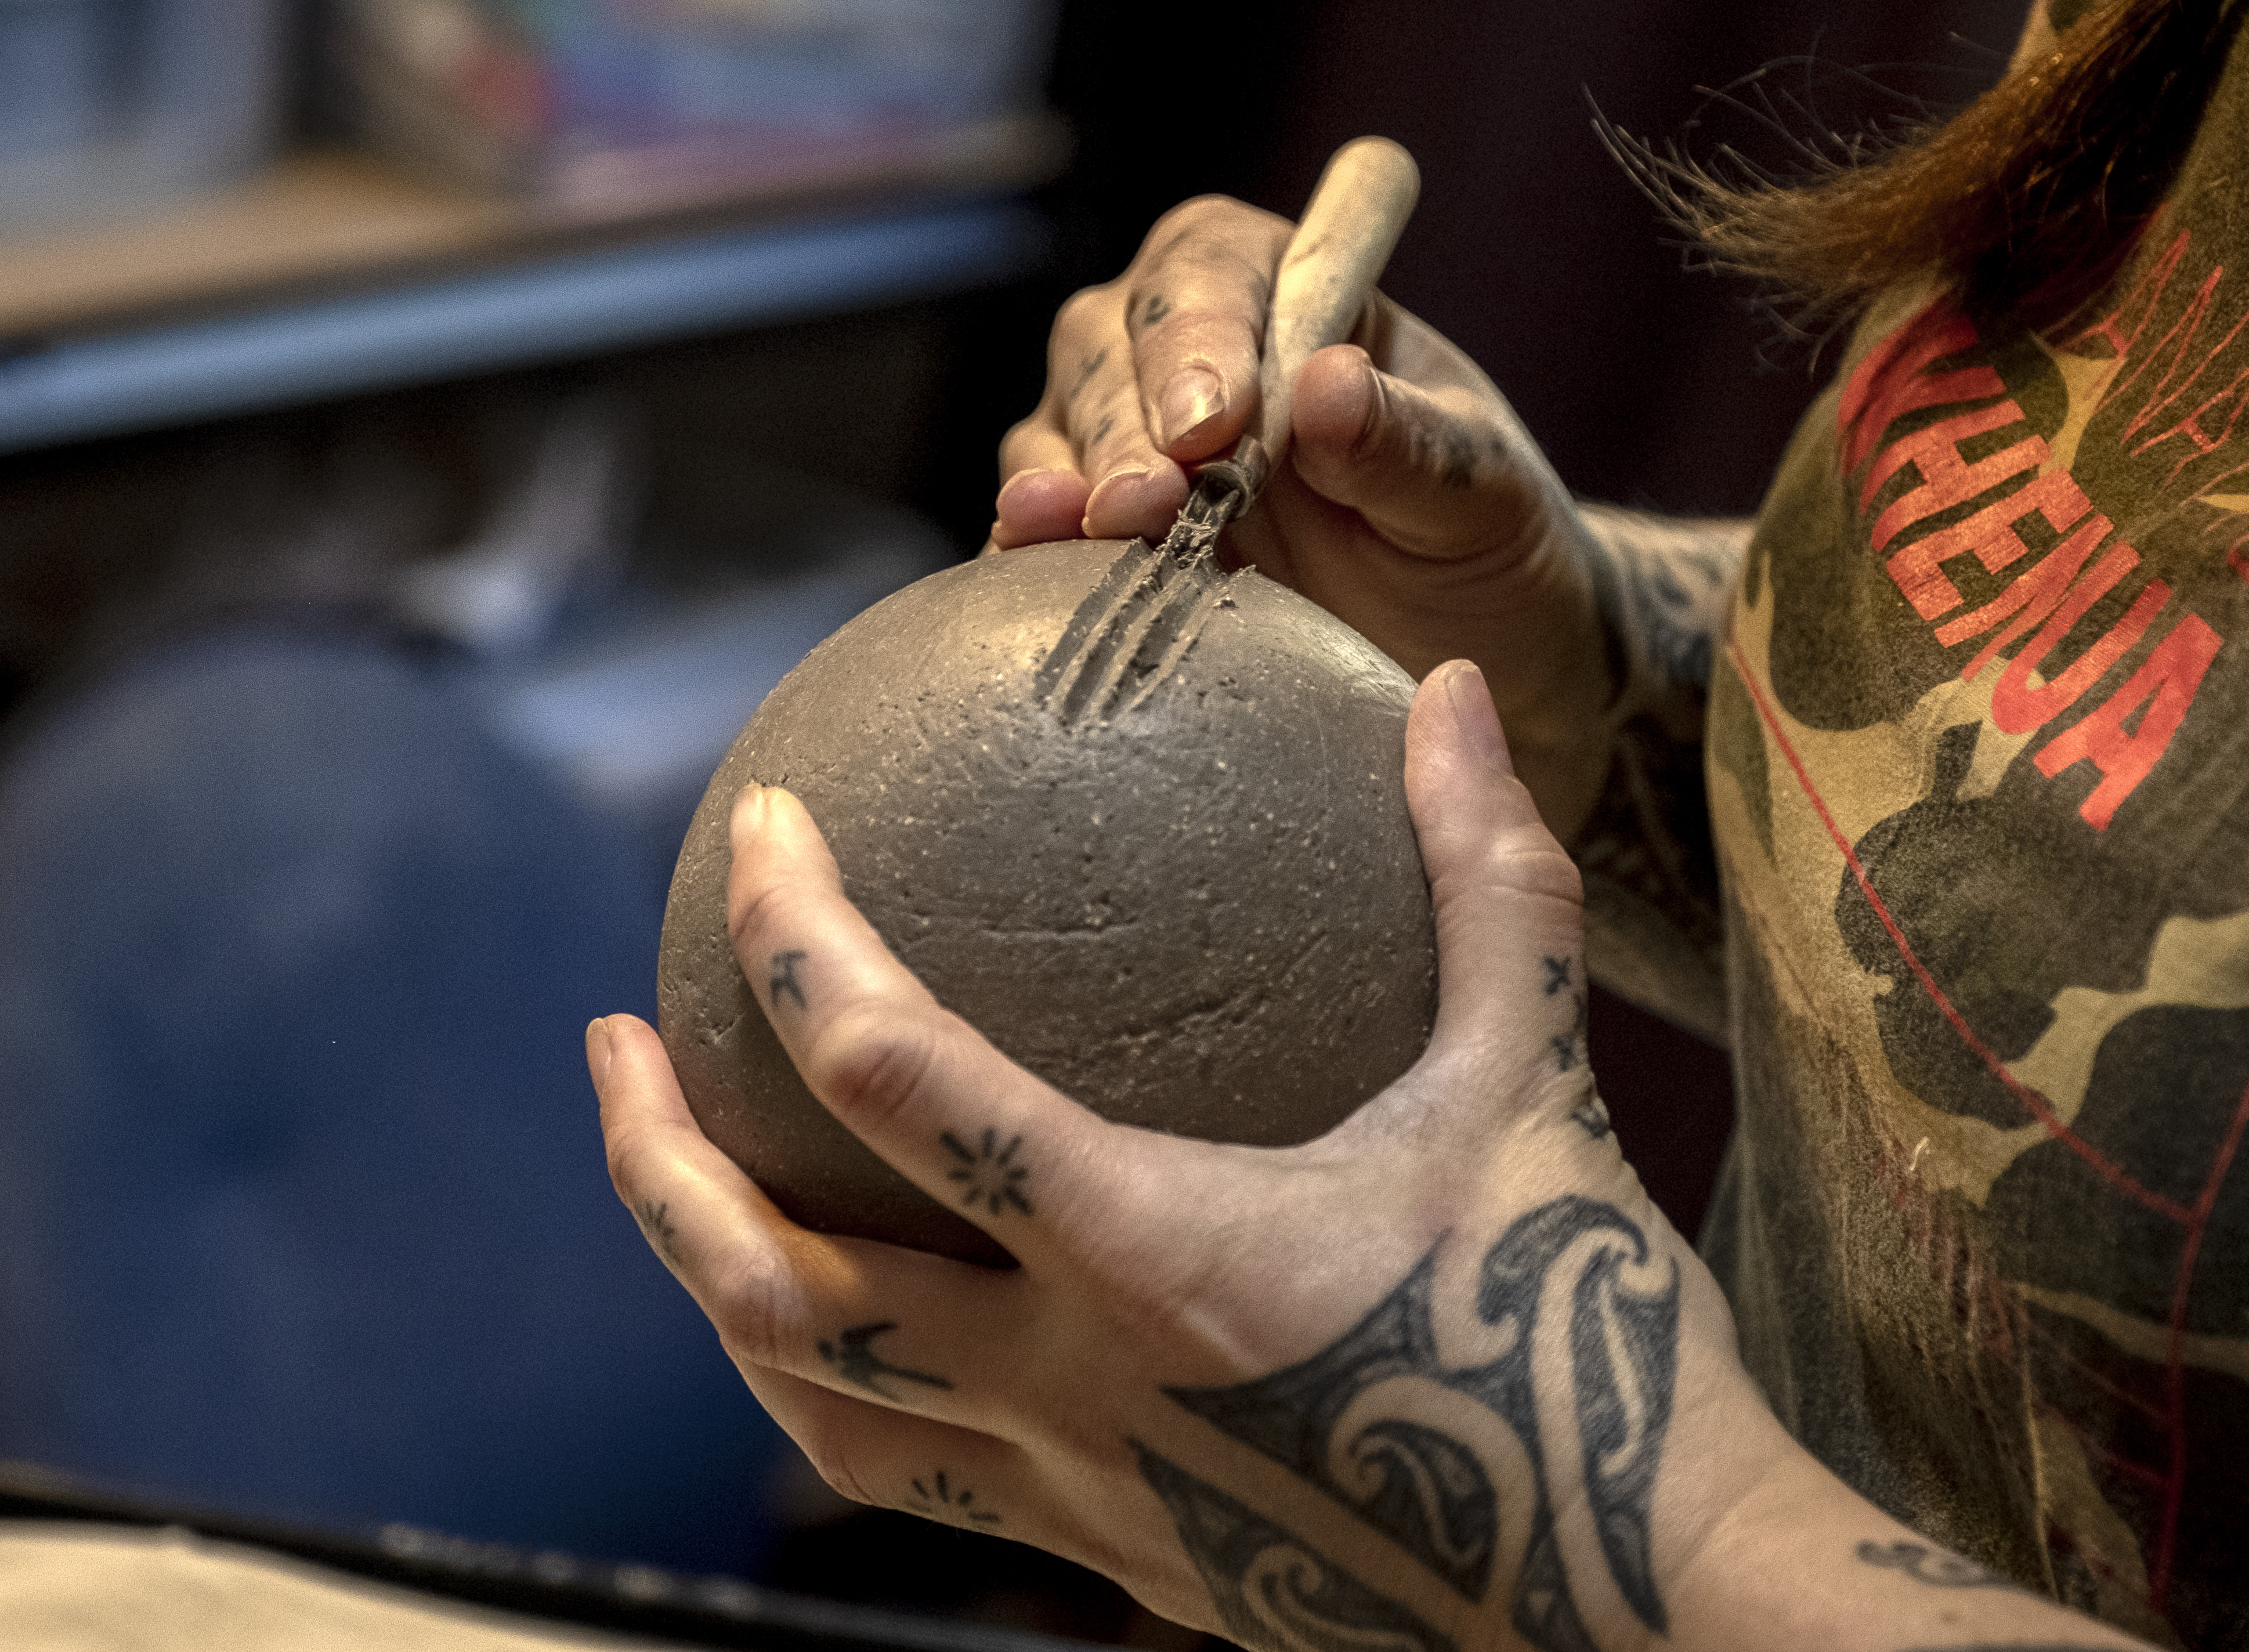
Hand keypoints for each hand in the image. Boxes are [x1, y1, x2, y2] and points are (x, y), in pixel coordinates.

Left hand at [591, 667, 2140, 1651]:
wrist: (1639, 1604)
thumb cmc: (1583, 1333)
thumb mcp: (1532, 1085)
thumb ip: (1479, 882)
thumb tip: (1444, 688)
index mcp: (1149, 1254)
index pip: (892, 1075)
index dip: (797, 936)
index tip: (758, 830)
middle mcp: (1071, 1391)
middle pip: (772, 1283)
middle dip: (651, 1160)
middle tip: (609, 1041)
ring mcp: (1077, 1500)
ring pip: (808, 1409)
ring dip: (708, 1286)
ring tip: (677, 1183)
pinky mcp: (1114, 1564)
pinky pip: (909, 1480)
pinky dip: (833, 1388)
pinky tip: (855, 1317)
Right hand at [991, 196, 1616, 830]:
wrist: (1473, 655)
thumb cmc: (1481, 541)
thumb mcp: (1478, 490)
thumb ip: (1406, 438)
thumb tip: (1328, 384)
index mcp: (1291, 291)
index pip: (1211, 268)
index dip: (1196, 334)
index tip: (1213, 419)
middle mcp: (1192, 352)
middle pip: (1110, 344)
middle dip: (1125, 420)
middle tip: (1150, 499)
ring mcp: (1132, 442)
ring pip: (1056, 428)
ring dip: (1070, 480)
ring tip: (1098, 529)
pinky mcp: (1103, 538)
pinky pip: (1038, 529)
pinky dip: (1030, 547)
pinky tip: (1032, 564)